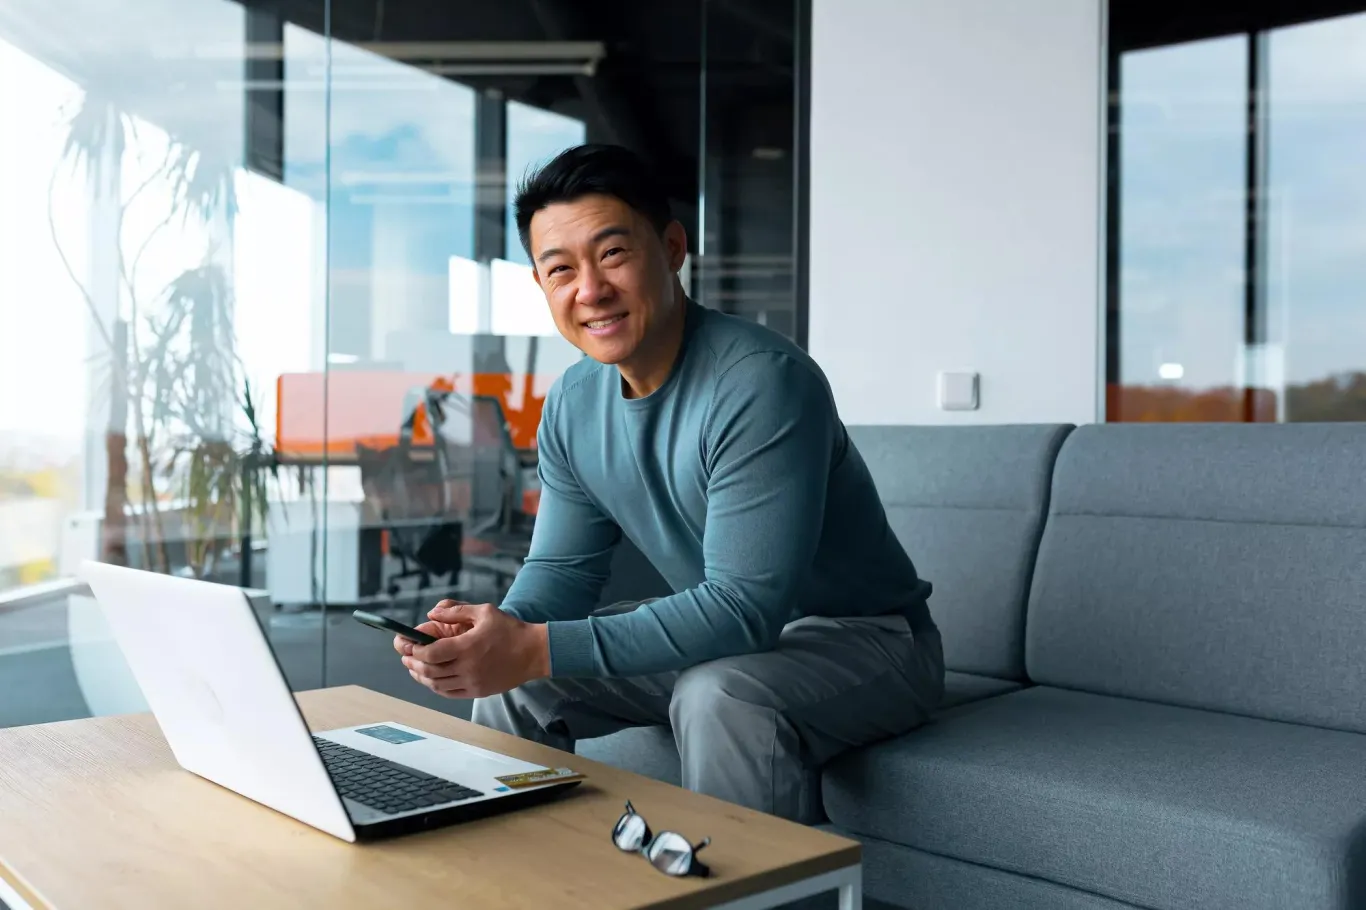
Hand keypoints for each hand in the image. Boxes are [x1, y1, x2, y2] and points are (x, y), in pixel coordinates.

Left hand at [399, 601, 550, 698]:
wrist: (533, 653)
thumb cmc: (510, 630)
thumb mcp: (484, 612)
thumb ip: (456, 611)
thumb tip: (431, 613)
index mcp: (467, 647)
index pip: (430, 654)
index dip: (414, 651)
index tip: (407, 645)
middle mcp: (467, 668)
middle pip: (430, 671)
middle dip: (413, 664)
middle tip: (405, 657)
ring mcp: (472, 682)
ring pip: (437, 685)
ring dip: (422, 677)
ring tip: (415, 668)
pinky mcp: (478, 691)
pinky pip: (450, 693)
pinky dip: (436, 687)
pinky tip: (432, 679)